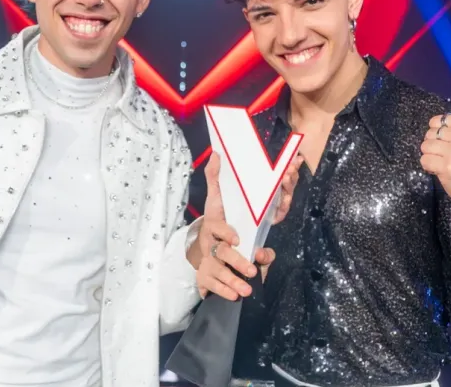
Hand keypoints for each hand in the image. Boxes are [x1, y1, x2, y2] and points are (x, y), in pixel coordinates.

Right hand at [188, 152, 301, 299]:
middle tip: (252, 271)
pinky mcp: (204, 279)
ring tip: (247, 290)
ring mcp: (205, 263)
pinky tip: (235, 297)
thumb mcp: (217, 200)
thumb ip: (217, 179)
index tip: (237, 239)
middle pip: (221, 254)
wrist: (199, 246)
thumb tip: (217, 152)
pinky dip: (222, 292)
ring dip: (232, 282)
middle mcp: (208, 245)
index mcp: (213, 226)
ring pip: (218, 273)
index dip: (225, 233)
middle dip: (236, 263)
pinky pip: (211, 287)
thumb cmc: (216, 222)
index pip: (217, 228)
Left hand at [420, 113, 450, 200]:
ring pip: (425, 146)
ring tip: (440, 161)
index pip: (439, 120)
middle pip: (430, 133)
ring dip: (429, 155)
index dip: (436, 130)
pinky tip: (437, 169)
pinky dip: (428, 166)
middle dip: (432, 144)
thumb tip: (436, 123)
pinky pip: (424, 160)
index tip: (442, 139)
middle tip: (442, 154)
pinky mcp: (446, 166)